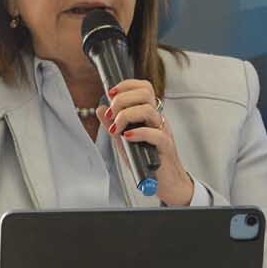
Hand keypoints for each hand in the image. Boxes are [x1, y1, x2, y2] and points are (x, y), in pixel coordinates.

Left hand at [97, 79, 193, 205]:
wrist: (166, 182)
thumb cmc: (147, 162)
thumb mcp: (124, 140)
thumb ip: (113, 124)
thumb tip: (100, 109)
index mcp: (149, 115)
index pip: (143, 87)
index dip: (126, 85)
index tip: (111, 93)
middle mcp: (157, 120)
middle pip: (145, 93)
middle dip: (122, 99)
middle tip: (112, 114)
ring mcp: (162, 131)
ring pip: (148, 110)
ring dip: (126, 116)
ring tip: (117, 129)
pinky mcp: (165, 147)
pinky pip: (155, 134)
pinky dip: (138, 133)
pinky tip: (127, 137)